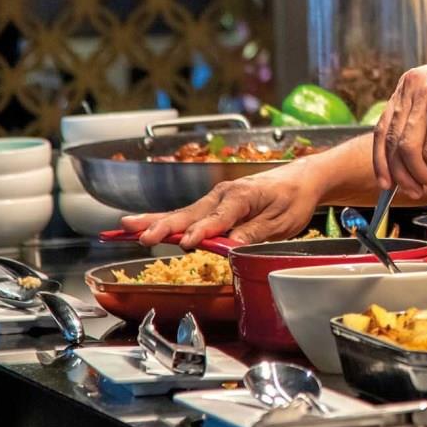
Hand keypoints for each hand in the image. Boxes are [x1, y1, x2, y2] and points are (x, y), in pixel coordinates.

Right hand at [118, 164, 325, 247]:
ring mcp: (215, 199)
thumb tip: (231, 247)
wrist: (300, 180)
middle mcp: (223, 195)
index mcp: (242, 197)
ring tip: (126, 227)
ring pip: (182, 213)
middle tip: (144, 236)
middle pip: (190, 214)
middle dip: (165, 226)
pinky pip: (186, 215)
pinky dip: (163, 220)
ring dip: (155, 221)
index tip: (187, 243)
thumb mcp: (280, 222)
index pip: (218, 218)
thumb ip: (253, 234)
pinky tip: (142, 226)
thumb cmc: (292, 200)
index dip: (202, 232)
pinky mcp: (213, 205)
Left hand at [374, 60, 426, 198]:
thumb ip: (421, 124)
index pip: (382, 129)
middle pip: (392, 143)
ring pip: (409, 151)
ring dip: (423, 175)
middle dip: (402, 175)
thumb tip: (403, 164)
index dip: (381, 160)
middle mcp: (412, 87)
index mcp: (408, 86)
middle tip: (415, 192)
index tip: (386, 184)